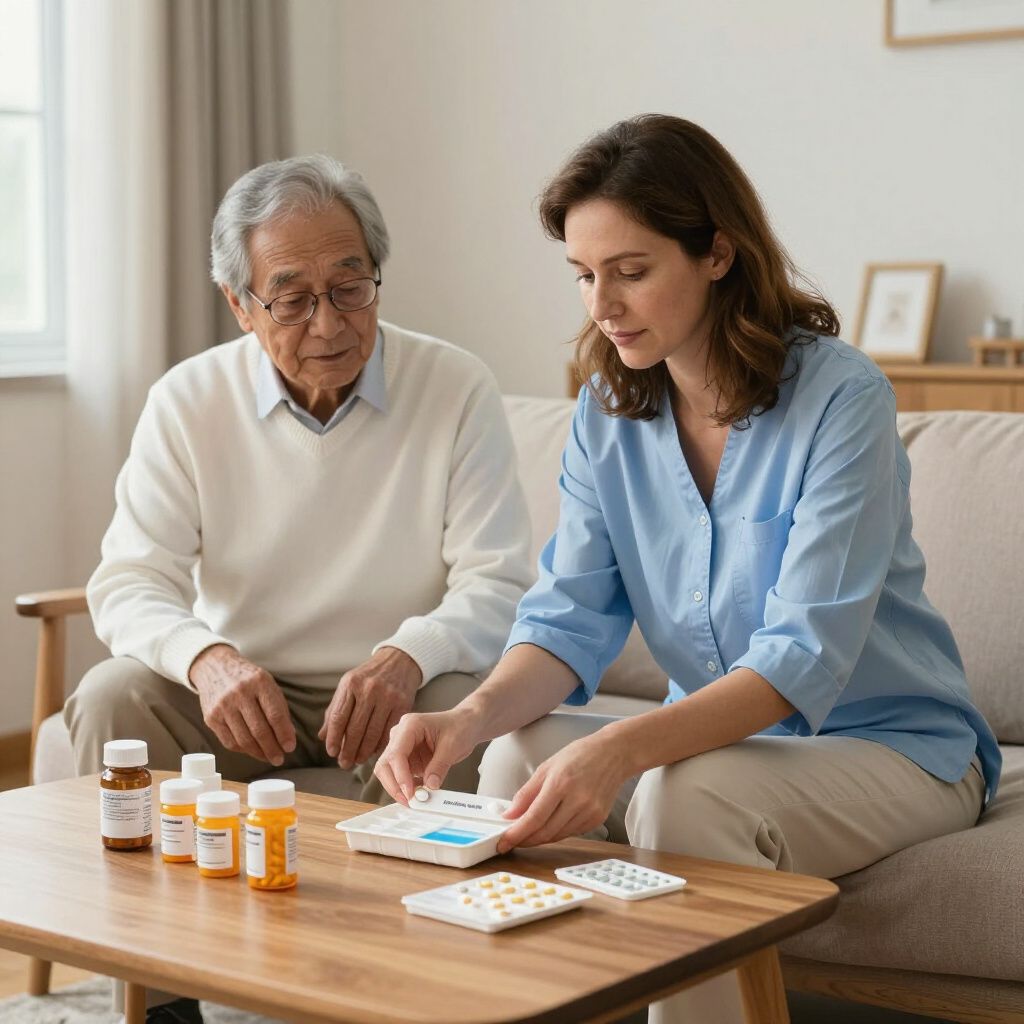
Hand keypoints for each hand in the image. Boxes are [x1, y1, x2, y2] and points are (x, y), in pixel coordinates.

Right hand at [189, 644, 296, 765]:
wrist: (216, 668)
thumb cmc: (248, 679)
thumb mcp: (268, 685)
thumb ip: (279, 709)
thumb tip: (288, 737)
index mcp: (259, 682)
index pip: (275, 714)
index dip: (284, 734)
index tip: (290, 747)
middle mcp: (240, 693)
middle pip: (259, 730)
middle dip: (272, 749)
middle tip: (279, 759)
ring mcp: (223, 706)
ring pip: (243, 739)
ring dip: (258, 753)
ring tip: (268, 757)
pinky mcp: (211, 717)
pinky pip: (229, 741)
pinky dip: (243, 750)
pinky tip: (252, 751)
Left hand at [317, 647, 422, 769]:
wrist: (399, 660)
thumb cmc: (369, 676)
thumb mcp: (348, 685)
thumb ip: (335, 710)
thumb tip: (323, 737)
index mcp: (351, 683)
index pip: (338, 717)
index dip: (334, 739)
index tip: (331, 752)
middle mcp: (369, 689)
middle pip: (355, 729)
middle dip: (348, 750)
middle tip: (344, 763)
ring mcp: (388, 697)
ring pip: (372, 733)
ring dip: (363, 752)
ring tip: (357, 760)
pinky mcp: (403, 704)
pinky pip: (389, 731)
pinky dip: (380, 745)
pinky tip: (373, 751)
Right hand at [374, 706, 483, 804]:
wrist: (466, 724)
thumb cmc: (459, 726)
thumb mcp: (452, 746)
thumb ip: (439, 767)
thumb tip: (430, 787)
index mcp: (410, 725)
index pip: (396, 754)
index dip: (400, 776)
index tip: (409, 793)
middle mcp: (401, 735)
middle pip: (385, 764)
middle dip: (394, 785)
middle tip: (409, 801)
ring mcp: (403, 747)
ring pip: (389, 772)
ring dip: (401, 788)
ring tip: (418, 799)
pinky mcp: (408, 758)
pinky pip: (402, 776)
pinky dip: (409, 787)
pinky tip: (422, 791)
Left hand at [497, 732, 629, 852]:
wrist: (614, 754)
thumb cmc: (579, 755)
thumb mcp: (547, 767)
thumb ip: (526, 793)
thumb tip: (510, 815)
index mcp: (560, 783)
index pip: (533, 818)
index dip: (516, 834)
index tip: (503, 842)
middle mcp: (577, 800)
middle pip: (545, 832)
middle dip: (525, 840)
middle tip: (511, 841)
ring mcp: (590, 812)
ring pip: (557, 836)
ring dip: (539, 838)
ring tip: (528, 832)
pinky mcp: (597, 819)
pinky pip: (571, 833)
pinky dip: (556, 832)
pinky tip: (550, 824)